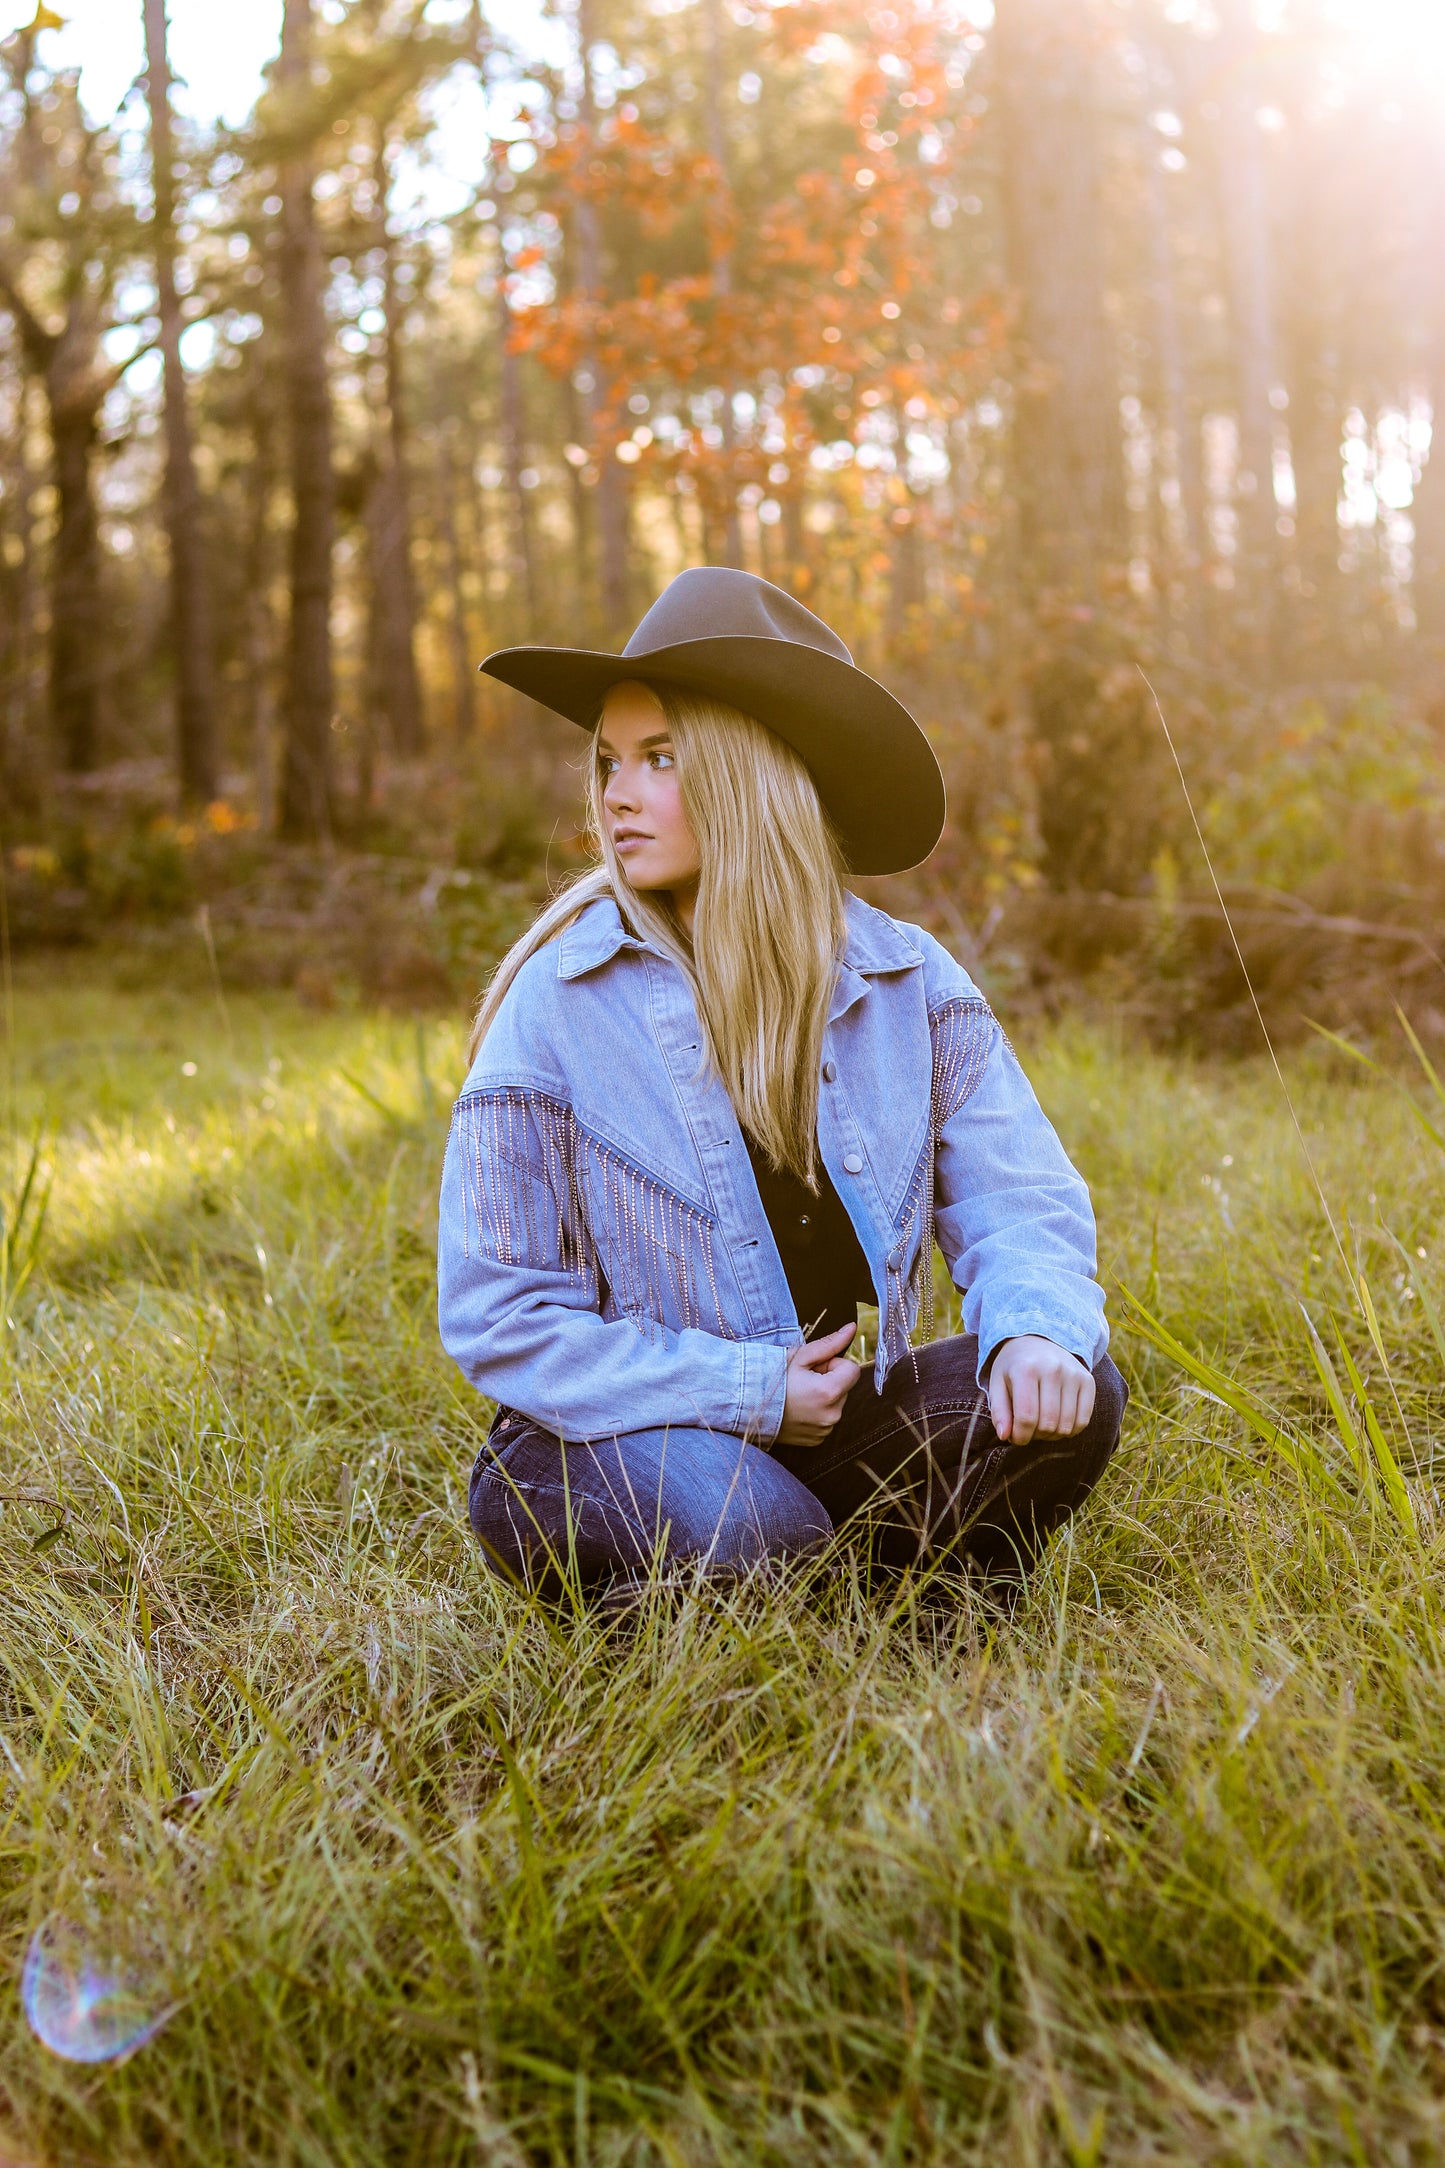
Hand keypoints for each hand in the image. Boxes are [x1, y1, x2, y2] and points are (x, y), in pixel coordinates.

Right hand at [777, 1322, 861, 1446]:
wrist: (747, 1407)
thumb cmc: (772, 1379)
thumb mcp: (799, 1357)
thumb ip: (829, 1344)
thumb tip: (852, 1329)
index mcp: (829, 1392)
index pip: (852, 1370)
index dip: (834, 1364)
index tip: (815, 1368)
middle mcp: (832, 1415)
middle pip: (845, 1387)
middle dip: (829, 1380)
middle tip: (803, 1381)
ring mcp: (825, 1429)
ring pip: (837, 1402)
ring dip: (824, 1396)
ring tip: (798, 1395)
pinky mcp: (818, 1439)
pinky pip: (827, 1418)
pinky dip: (817, 1411)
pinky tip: (798, 1408)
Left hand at [988, 1335, 1094, 1446]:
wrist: (1039, 1339)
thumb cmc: (1015, 1366)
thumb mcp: (997, 1383)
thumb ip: (999, 1411)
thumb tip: (1005, 1435)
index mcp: (1025, 1369)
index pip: (1026, 1417)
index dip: (1020, 1436)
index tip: (1015, 1438)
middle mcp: (1052, 1369)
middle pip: (1048, 1424)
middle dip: (1035, 1436)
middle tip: (1028, 1430)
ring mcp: (1073, 1374)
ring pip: (1066, 1426)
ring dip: (1052, 1436)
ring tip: (1041, 1426)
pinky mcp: (1088, 1381)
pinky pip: (1083, 1421)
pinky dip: (1070, 1430)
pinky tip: (1058, 1423)